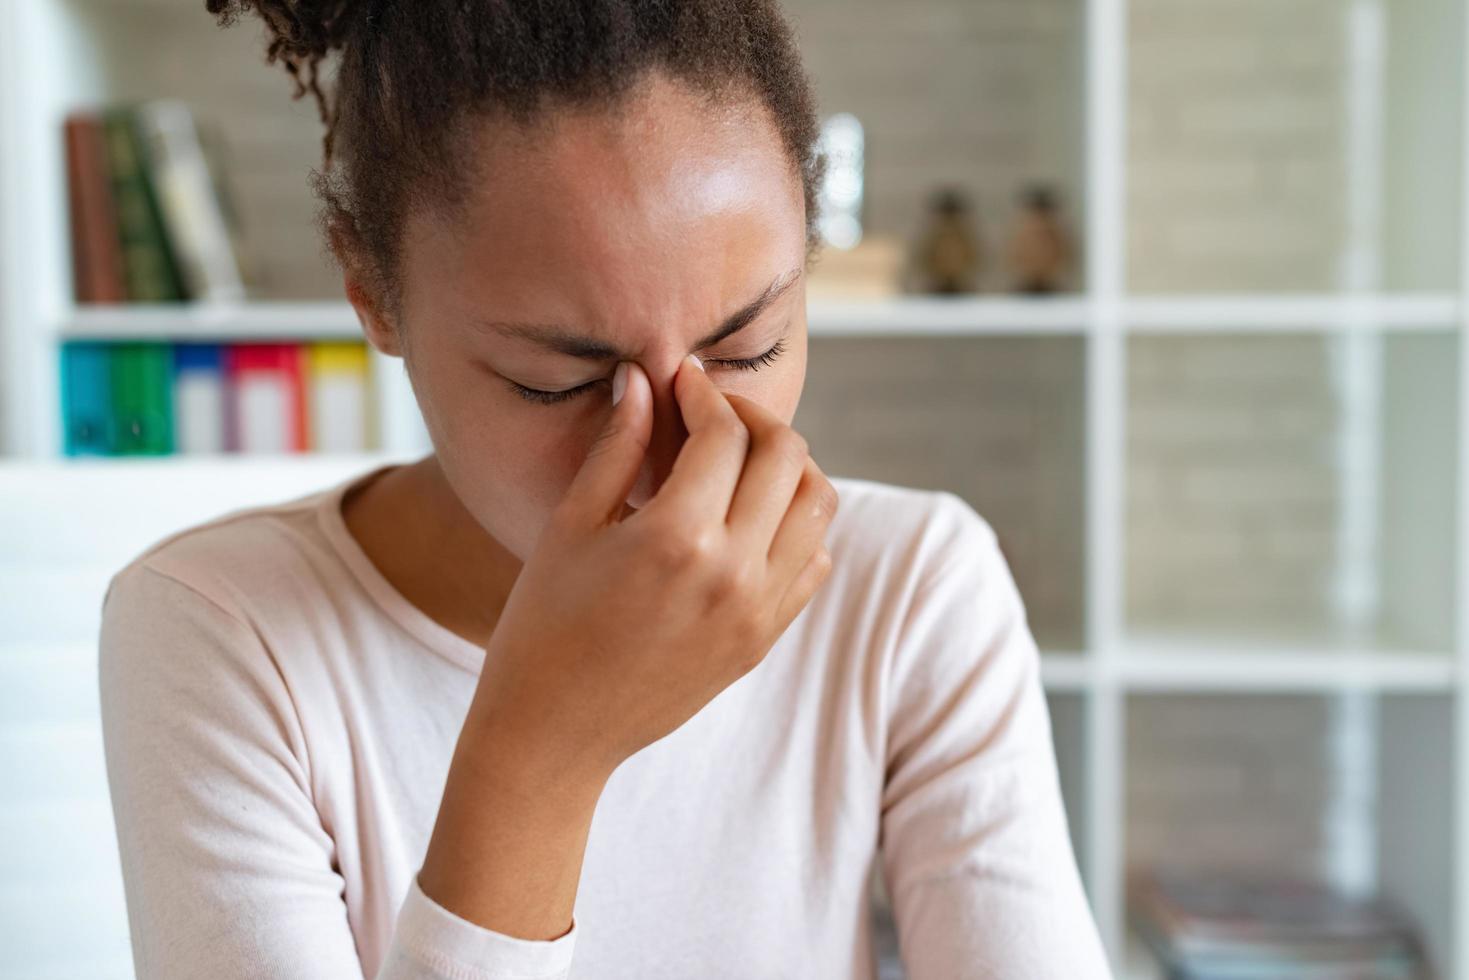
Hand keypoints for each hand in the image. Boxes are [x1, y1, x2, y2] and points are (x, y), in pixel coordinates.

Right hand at [467, 353, 839, 779]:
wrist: (555, 733)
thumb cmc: (543, 625)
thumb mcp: (570, 526)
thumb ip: (617, 446)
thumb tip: (641, 378)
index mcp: (677, 539)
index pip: (724, 433)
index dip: (702, 393)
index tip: (679, 382)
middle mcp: (734, 573)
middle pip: (787, 456)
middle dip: (752, 417)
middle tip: (712, 411)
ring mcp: (758, 611)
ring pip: (818, 505)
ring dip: (788, 466)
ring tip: (739, 459)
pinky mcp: (764, 639)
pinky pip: (814, 562)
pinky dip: (796, 525)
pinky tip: (747, 518)